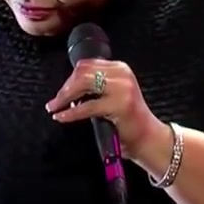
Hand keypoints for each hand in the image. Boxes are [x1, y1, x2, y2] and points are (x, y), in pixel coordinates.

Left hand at [45, 58, 163, 156]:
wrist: (148, 139)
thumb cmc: (129, 121)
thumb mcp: (114, 95)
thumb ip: (96, 86)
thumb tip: (68, 88)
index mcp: (120, 69)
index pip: (87, 65)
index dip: (70, 78)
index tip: (61, 91)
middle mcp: (122, 74)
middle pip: (83, 72)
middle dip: (65, 87)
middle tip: (55, 101)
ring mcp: (122, 88)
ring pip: (83, 84)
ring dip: (64, 97)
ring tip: (55, 108)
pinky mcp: (119, 105)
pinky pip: (86, 106)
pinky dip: (70, 113)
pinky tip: (62, 116)